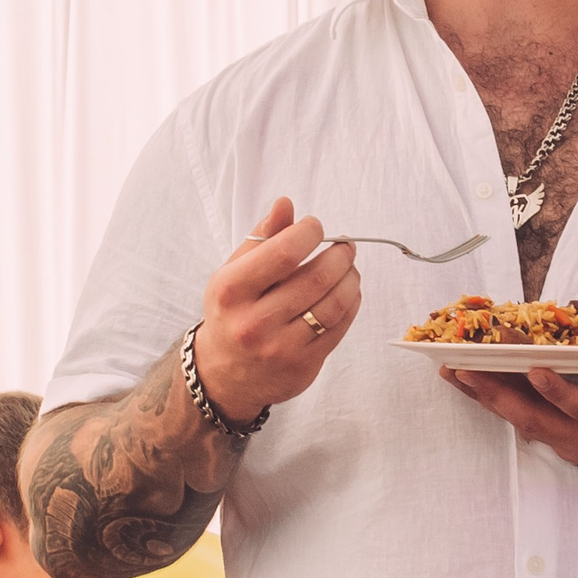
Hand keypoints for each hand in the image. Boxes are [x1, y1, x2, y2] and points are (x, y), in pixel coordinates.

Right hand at [189, 197, 359, 422]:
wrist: (225, 373)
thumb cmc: (232, 312)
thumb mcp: (233, 273)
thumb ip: (261, 238)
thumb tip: (286, 204)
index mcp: (231, 290)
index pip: (283, 252)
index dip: (309, 233)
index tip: (316, 227)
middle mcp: (253, 322)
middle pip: (316, 278)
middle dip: (340, 254)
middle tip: (345, 245)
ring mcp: (280, 347)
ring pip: (334, 304)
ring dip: (351, 278)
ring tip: (349, 267)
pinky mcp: (303, 365)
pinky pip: (339, 327)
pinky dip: (351, 303)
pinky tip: (348, 291)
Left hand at [443, 329, 577, 486]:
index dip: (555, 391)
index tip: (531, 367)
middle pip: (531, 418)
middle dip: (494, 393)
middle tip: (460, 366)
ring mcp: (569, 445)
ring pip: (519, 422)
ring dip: (484, 398)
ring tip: (449, 371)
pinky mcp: (560, 443)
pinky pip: (522, 423)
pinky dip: (496, 404)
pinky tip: (470, 384)